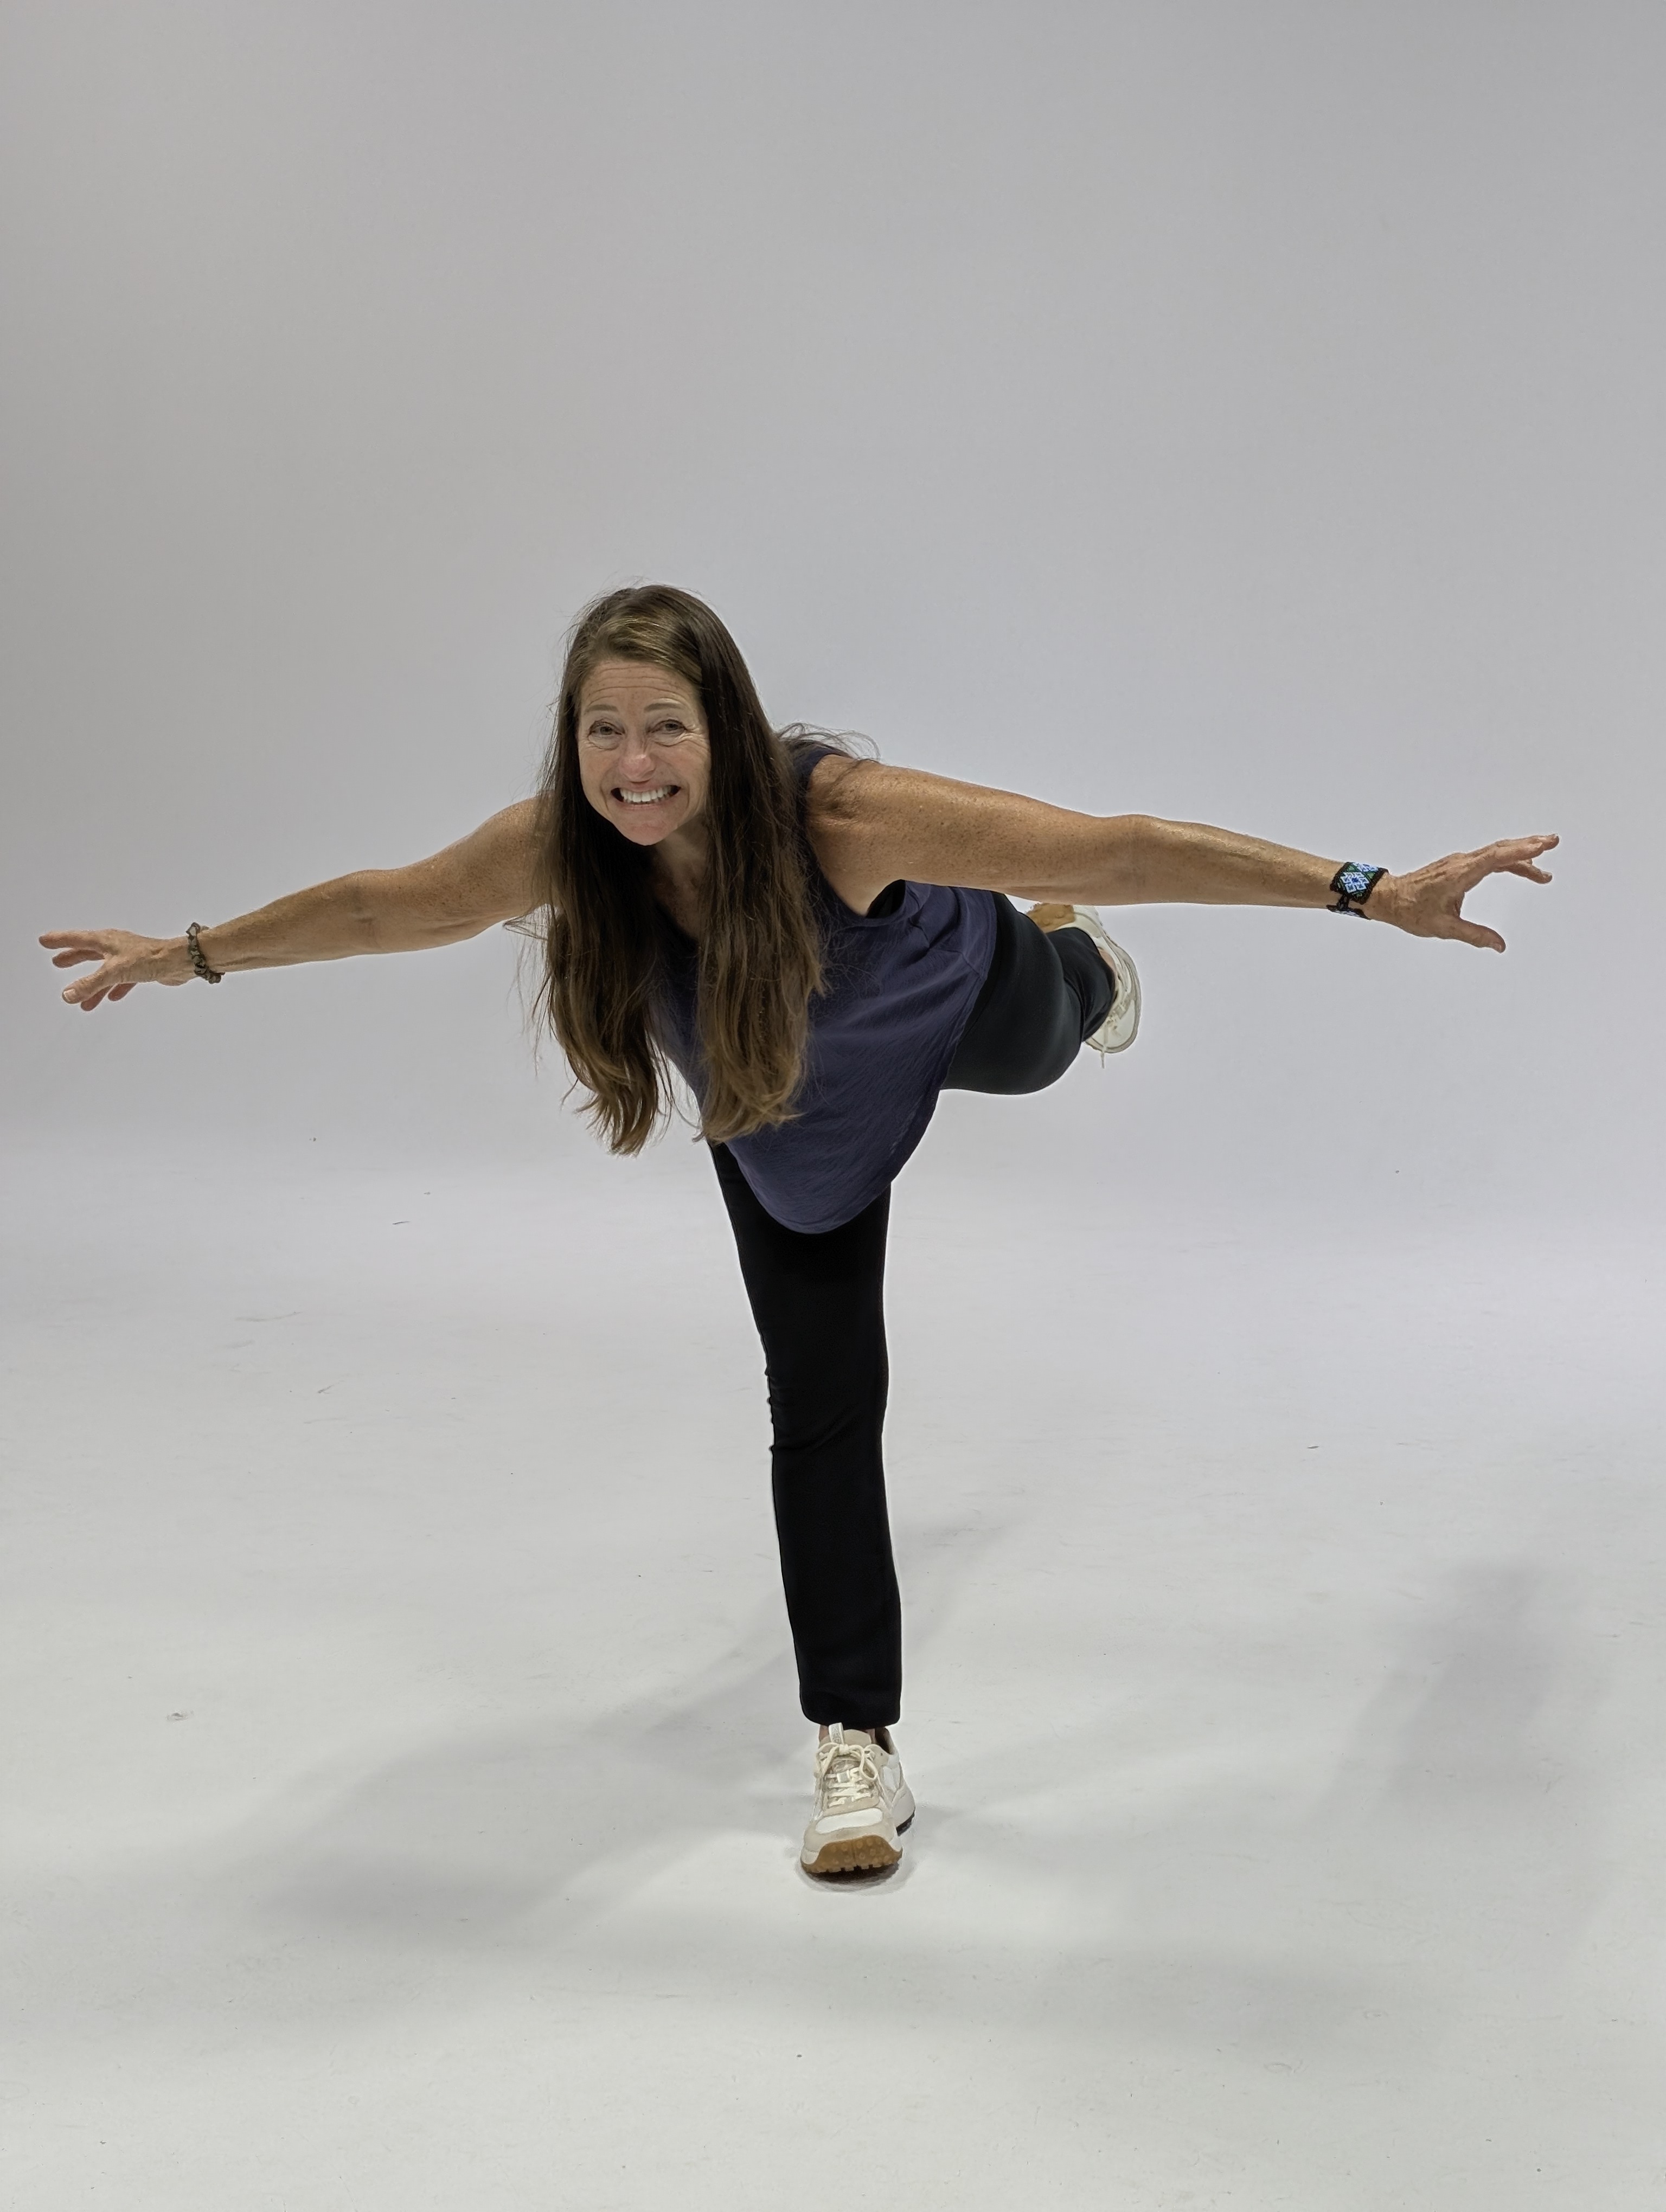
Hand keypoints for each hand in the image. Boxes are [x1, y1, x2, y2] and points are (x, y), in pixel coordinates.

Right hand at [40, 928, 193, 1009]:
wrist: (181, 962)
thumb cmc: (150, 959)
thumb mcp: (114, 971)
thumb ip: (90, 984)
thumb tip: (67, 994)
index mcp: (106, 940)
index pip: (77, 939)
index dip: (60, 940)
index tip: (44, 940)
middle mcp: (116, 946)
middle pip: (89, 952)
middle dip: (73, 958)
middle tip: (57, 962)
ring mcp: (129, 957)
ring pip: (104, 971)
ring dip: (92, 984)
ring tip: (79, 997)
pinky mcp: (142, 969)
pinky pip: (122, 980)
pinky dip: (113, 988)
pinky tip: (110, 998)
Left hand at [1369, 835, 1557, 950]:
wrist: (1388, 898)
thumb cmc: (1411, 911)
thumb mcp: (1444, 928)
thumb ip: (1474, 936)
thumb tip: (1500, 946)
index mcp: (1460, 874)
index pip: (1495, 858)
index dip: (1520, 851)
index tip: (1542, 846)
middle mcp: (1462, 863)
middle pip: (1500, 849)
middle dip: (1528, 846)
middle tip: (1553, 842)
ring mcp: (1459, 863)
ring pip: (1495, 853)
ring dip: (1520, 855)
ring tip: (1544, 865)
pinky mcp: (1458, 866)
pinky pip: (1488, 859)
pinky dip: (1507, 861)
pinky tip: (1521, 868)